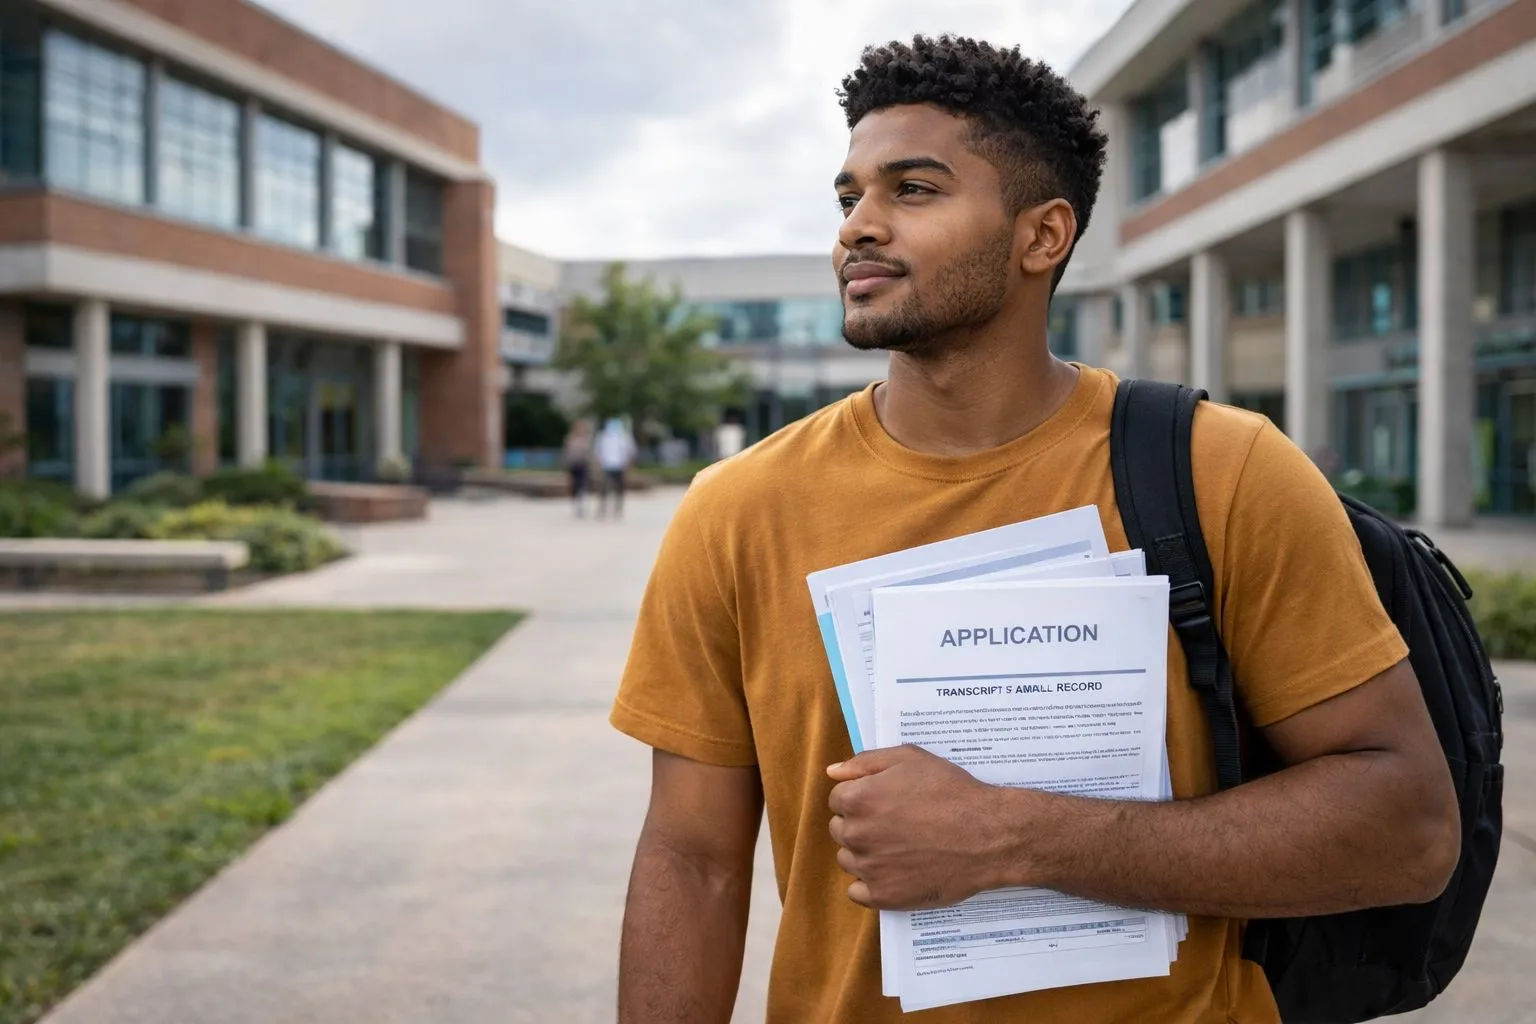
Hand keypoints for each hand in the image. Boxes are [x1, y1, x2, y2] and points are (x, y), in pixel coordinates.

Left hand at [826, 745, 1017, 910]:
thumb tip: (833, 772)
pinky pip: (857, 892)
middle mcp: (856, 835)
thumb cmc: (951, 792)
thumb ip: (865, 762)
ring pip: (848, 860)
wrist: (988, 835)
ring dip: (865, 854)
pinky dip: (870, 884)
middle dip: (861, 825)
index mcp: (857, 799)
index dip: (862, 797)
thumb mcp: (910, 759)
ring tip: (899, 847)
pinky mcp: (883, 896)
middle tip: (894, 824)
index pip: (838, 799)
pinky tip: (894, 872)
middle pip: (840, 829)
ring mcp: (868, 868)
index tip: (885, 802)